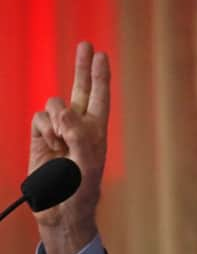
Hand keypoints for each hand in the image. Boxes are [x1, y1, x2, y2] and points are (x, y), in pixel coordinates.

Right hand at [29, 42, 109, 253]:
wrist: (61, 209)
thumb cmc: (83, 186)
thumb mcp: (88, 158)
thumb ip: (77, 131)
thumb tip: (60, 110)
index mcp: (96, 128)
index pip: (99, 95)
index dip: (99, 75)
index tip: (101, 54)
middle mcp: (78, 125)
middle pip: (80, 89)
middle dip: (81, 67)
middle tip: (86, 44)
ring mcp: (57, 131)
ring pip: (54, 106)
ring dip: (58, 120)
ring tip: (62, 144)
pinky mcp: (39, 139)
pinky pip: (39, 120)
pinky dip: (45, 130)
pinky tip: (50, 145)